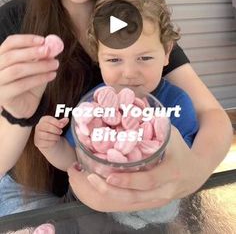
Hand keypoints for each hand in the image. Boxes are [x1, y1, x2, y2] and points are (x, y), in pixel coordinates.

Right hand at [0, 34, 59, 116]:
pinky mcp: (3, 96)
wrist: (25, 103)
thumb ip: (41, 53)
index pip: (10, 43)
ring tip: (55, 64)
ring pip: (16, 70)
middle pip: (11, 56)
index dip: (26, 40)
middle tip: (49, 51)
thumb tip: (52, 44)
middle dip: (32, 52)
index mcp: (0, 55)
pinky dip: (38, 79)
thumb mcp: (36, 64)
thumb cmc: (29, 79)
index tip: (43, 40)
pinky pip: (21, 85)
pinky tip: (51, 75)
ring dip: (38, 66)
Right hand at [34, 116, 68, 151]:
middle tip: (60, 132)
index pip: (48, 119)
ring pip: (46, 135)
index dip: (56, 122)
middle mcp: (39, 126)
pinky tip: (54, 141)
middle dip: (55, 129)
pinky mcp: (38, 142)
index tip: (62, 125)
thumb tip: (66, 119)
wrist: (49, 141)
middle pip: (46, 127)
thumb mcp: (58, 125)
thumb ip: (62, 122)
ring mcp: (37, 135)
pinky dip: (52, 143)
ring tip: (58, 137)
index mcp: (43, 120)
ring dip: (55, 137)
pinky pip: (45, 143)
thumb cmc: (53, 130)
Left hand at [68, 127, 207, 211]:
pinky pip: (129, 203)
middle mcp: (163, 191)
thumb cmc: (179, 149)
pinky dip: (112, 196)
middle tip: (89, 178)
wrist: (195, 172)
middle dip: (110, 190)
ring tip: (88, 180)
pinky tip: (97, 185)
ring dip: (107, 194)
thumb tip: (134, 104)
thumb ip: (155, 123)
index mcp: (171, 173)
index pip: (148, 180)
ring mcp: (156, 200)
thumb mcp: (172, 134)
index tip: (109, 175)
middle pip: (134, 197)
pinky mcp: (149, 203)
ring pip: (129, 203)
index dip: (128, 179)